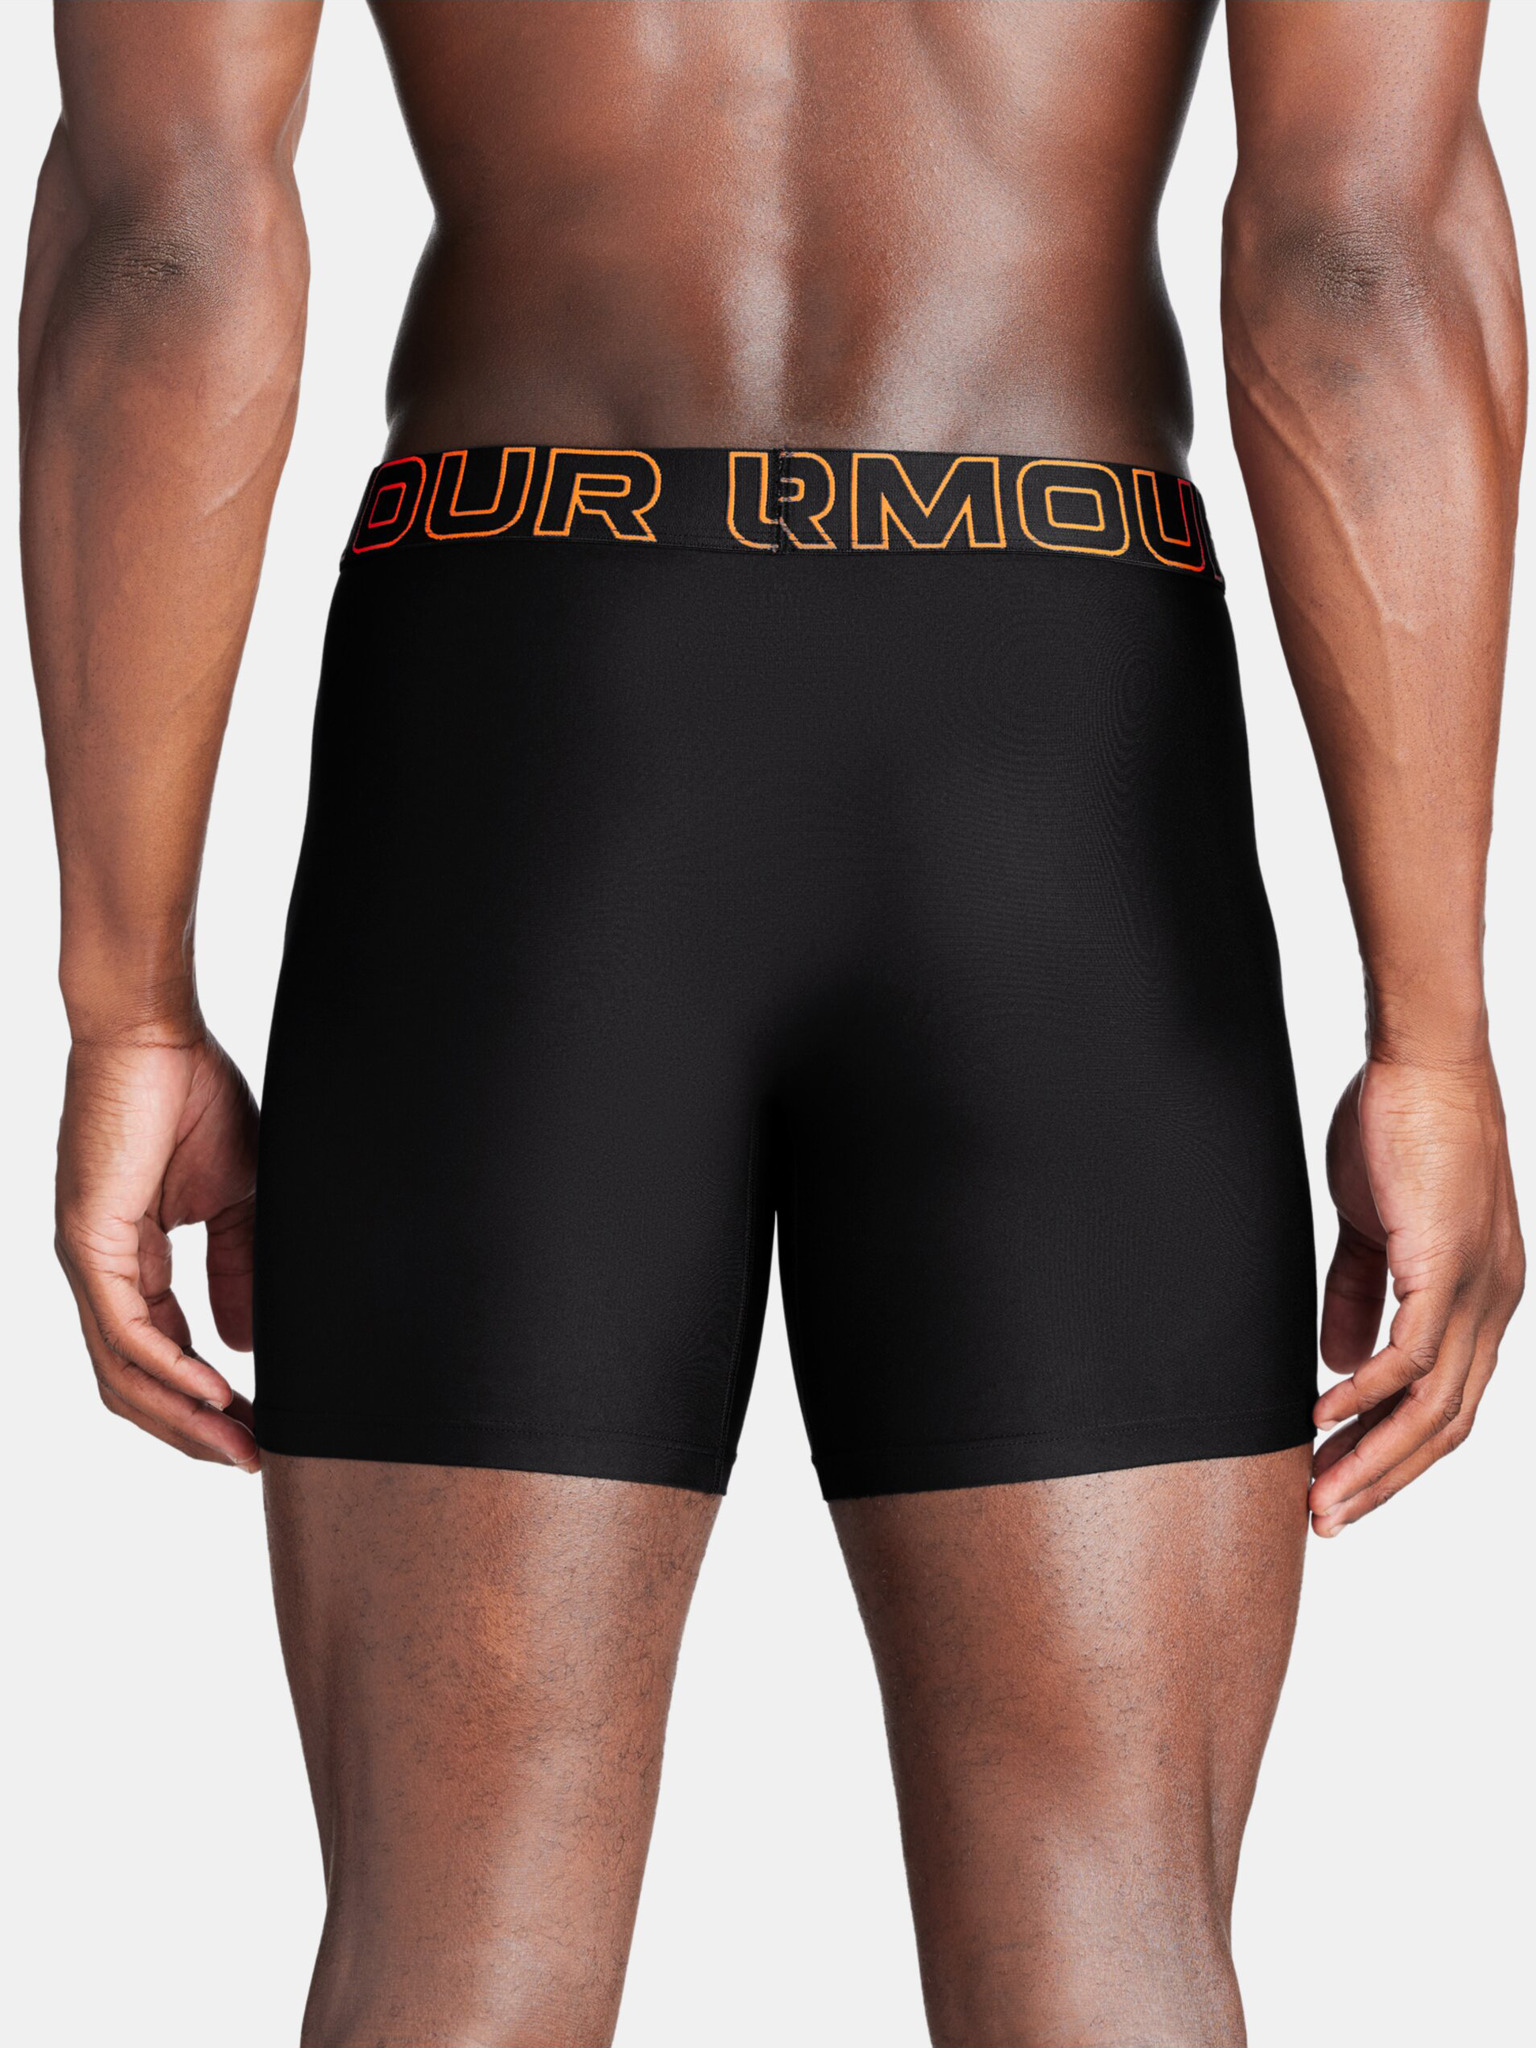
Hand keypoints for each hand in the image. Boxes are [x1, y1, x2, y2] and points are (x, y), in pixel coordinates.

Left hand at [55, 1031, 259, 1467]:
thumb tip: (245, 1345)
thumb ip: (237, 1268)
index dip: (208, 1403)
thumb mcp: (236, 1199)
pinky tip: (217, 1392)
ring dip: (183, 1418)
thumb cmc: (191, 1095)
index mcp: (127, 1262)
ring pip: (124, 1372)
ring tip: (240, 1444)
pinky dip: (171, 1369)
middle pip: (134, 1385)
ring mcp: (87, 1260)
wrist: (156, 1033)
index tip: (261, 1430)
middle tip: (253, 1460)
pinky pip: (126, 1330)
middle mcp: (97, 1272)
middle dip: (195, 1431)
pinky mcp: (88, 1242)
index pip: (162, 1357)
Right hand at [1310, 1054, 1522, 1534]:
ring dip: (1372, 1458)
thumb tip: (1340, 1363)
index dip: (1395, 1453)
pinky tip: (1324, 1414)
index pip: (1446, 1404)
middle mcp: (1493, 1305)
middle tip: (1328, 1517)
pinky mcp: (1447, 1268)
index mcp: (1481, 1298)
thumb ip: (1361, 1294)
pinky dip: (1367, 1396)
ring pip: (1433, 1409)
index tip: (1341, 1484)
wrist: (1426, 1062)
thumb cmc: (1404, 1126)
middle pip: (1446, 1427)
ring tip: (1321, 1491)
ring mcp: (1478, 1290)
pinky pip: (1411, 1358)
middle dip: (1382, 1480)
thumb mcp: (1376, 1228)